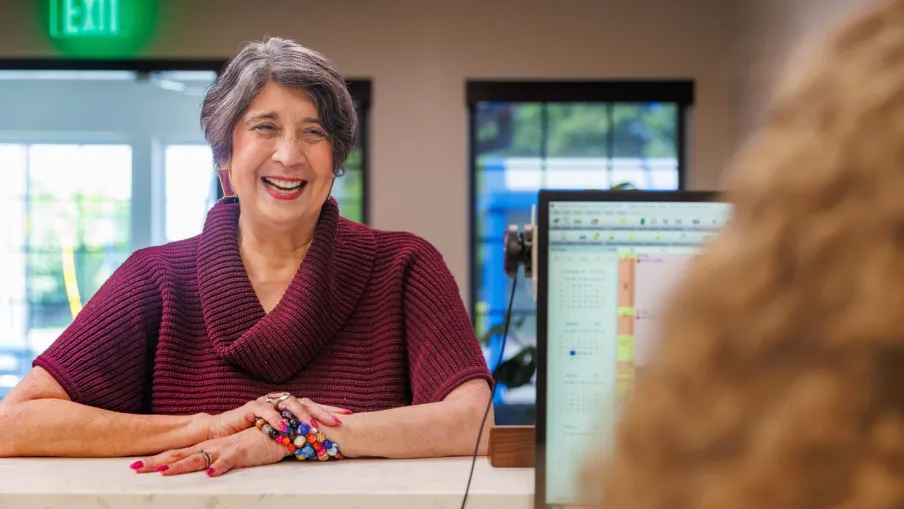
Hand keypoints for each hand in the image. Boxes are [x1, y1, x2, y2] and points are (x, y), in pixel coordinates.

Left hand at [134, 427, 286, 476]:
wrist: (277, 430)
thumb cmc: (255, 442)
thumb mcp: (231, 453)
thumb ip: (215, 460)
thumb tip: (200, 471)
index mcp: (208, 446)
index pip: (178, 453)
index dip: (157, 459)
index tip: (136, 465)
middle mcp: (212, 446)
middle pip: (181, 455)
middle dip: (157, 462)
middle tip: (136, 467)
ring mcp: (225, 448)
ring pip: (199, 458)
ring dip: (181, 465)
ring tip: (164, 472)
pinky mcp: (242, 451)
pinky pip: (229, 459)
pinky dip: (219, 466)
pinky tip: (210, 472)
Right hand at [203, 396, 350, 440]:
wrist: (225, 432)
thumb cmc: (254, 435)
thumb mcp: (280, 436)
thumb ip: (297, 435)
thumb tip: (319, 444)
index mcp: (289, 407)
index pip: (314, 406)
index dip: (330, 409)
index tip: (349, 414)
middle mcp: (280, 401)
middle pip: (306, 402)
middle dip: (322, 412)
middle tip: (337, 421)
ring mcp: (267, 401)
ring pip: (288, 404)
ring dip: (301, 415)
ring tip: (312, 426)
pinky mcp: (252, 407)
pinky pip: (265, 410)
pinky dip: (275, 418)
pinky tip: (283, 427)